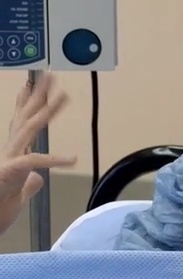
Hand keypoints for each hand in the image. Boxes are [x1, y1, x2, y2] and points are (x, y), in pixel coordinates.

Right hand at [0, 74, 76, 235]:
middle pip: (25, 117)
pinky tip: (72, 158)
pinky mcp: (10, 172)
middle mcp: (10, 152)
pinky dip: (54, 159)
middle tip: (50, 77)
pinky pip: (34, 161)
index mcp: (13, 155)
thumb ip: (28, 184)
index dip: (26, 104)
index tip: (31, 87)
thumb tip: (38, 178)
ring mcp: (8, 159)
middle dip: (38, 96)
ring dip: (47, 110)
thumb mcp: (18, 195)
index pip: (21, 124)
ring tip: (64, 97)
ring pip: (29, 128)